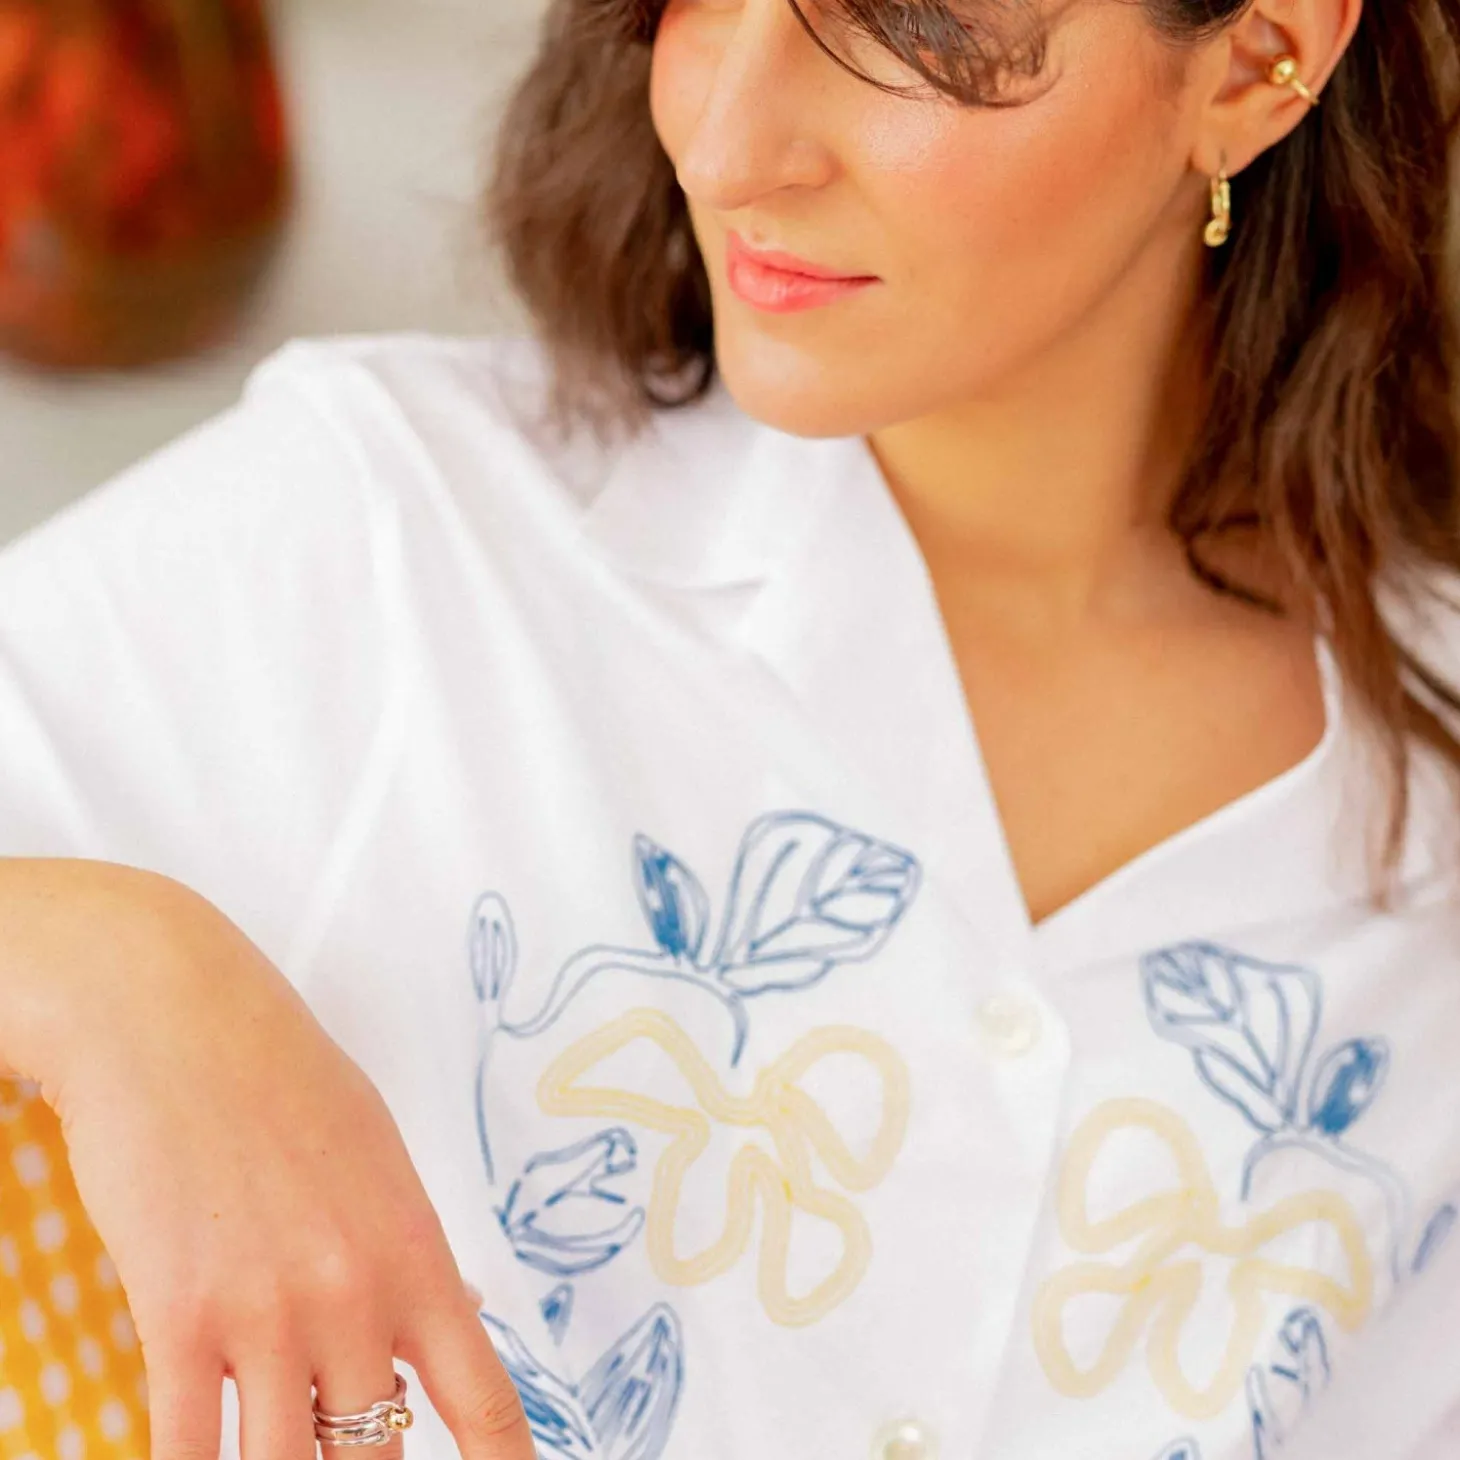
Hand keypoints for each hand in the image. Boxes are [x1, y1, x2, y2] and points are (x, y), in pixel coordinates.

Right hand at [29, 864, 533, 1459]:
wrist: (176, 1019)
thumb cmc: (283, 1075)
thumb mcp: (378, 1155)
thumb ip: (412, 1250)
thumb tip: (462, 1316)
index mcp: (418, 1254)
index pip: (483, 1400)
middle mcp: (356, 1297)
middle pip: (375, 1458)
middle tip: (346, 1450)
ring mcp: (267, 1313)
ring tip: (277, 1445)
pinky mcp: (177, 1316)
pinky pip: (186, 1448)